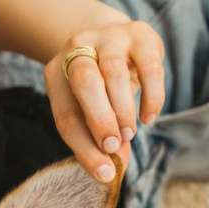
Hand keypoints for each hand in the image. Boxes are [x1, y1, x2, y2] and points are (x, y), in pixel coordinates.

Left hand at [44, 20, 165, 182]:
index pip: (66, 115)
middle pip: (85, 82)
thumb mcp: (88, 109)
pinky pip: (149, 68)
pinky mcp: (140, 34)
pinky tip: (148, 117)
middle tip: (113, 146)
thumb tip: (112, 171)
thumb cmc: (97, 87)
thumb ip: (96, 138)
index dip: (84, 148)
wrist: (112, 38)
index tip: (105, 173)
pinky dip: (152, 97)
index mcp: (57, 73)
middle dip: (100, 120)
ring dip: (123, 111)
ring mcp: (109, 38)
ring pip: (115, 73)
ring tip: (128, 134)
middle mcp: (79, 47)